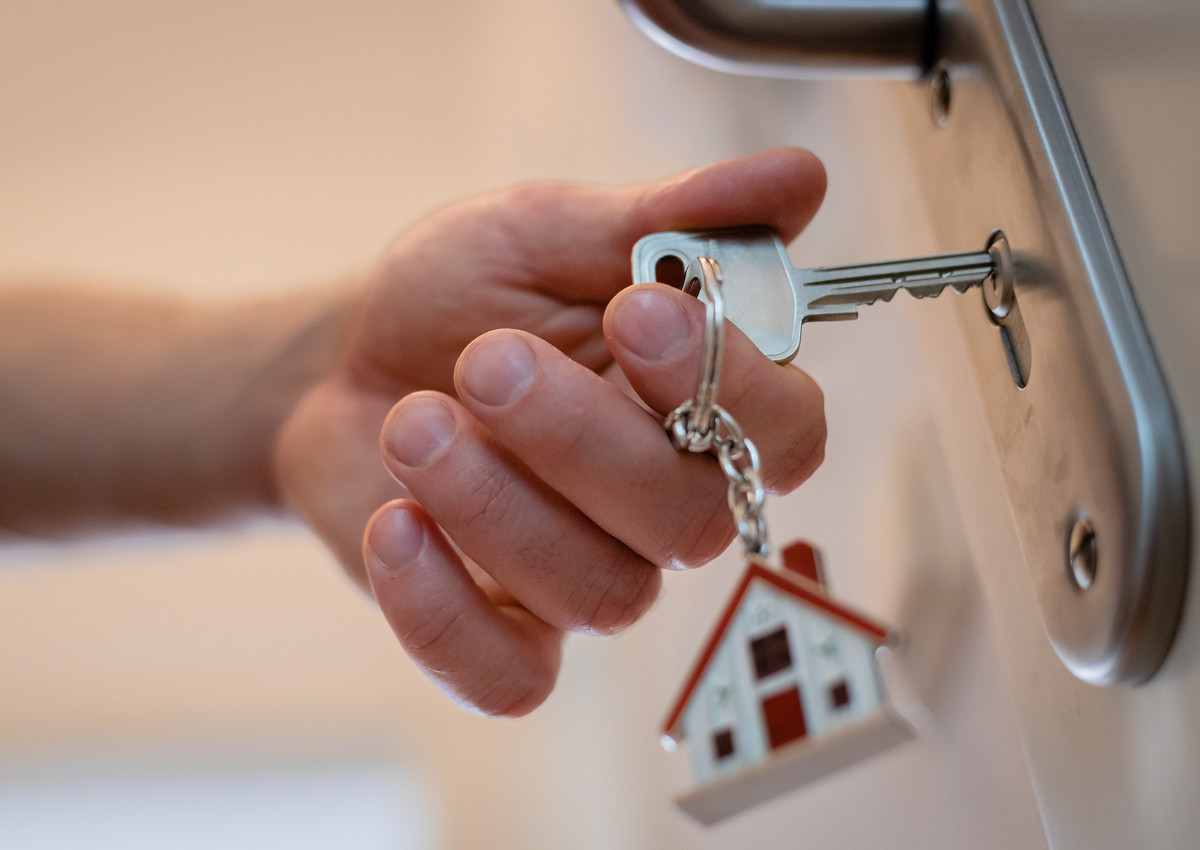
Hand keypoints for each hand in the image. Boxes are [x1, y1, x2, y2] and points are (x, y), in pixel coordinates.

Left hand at [274, 148, 827, 714]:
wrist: (344, 361)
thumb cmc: (461, 294)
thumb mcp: (548, 231)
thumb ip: (663, 218)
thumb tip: (798, 175)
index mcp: (695, 401)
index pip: (786, 432)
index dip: (733, 385)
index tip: (636, 310)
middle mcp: (658, 501)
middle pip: (688, 520)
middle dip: (581, 438)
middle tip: (487, 361)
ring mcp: (582, 573)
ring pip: (605, 596)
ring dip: (497, 506)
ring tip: (415, 422)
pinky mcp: (500, 630)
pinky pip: (511, 680)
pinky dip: (444, 612)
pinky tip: (393, 525)